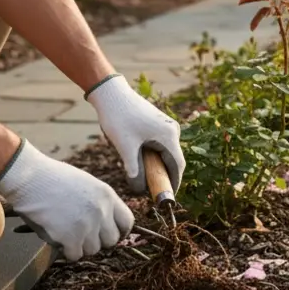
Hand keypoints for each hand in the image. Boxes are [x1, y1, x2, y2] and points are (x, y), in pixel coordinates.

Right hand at [0, 141, 133, 260]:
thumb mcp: (85, 184)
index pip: (127, 222)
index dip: (120, 232)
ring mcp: (88, 225)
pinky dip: (66, 252)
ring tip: (65, 234)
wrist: (29, 178)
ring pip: (93, 250)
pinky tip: (57, 240)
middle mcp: (102, 211)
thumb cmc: (50, 179)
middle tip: (81, 238)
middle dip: (97, 242)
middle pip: (111, 240)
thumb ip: (98, 202)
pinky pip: (75, 256)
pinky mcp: (70, 237)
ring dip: (79, 246)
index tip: (108, 236)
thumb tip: (102, 224)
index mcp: (107, 196)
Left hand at [87, 74, 184, 192]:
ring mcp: (166, 125)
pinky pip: (161, 144)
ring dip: (158, 165)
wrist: (111, 93)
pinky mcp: (158, 123)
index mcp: (169, 136)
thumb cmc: (119, 118)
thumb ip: (134, 171)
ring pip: (166, 151)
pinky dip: (154, 155)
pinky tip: (140, 159)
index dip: (173, 183)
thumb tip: (139, 190)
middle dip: (164, 175)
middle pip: (173, 159)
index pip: (177, 166)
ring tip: (144, 175)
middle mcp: (172, 130)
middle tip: (153, 190)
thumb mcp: (125, 148)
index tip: (165, 196)